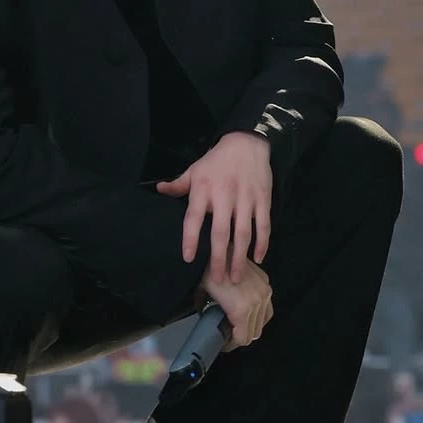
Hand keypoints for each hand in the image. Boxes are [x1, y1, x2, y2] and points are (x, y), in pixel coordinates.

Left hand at [156, 131, 271, 280]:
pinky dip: (262, 243)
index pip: (194, 217)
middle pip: (221, 232)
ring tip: (234, 277)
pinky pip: (263, 225)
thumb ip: (178, 184)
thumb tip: (159, 189)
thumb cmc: (217, 160)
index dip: (191, 238)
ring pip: (243, 233)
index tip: (188, 258)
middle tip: (216, 279)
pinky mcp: (262, 200)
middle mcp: (224, 195)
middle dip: (218, 258)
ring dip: (240, 257)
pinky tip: (257, 258)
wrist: (247, 142)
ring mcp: (245, 199)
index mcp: (203, 189)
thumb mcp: (195, 169)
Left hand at [199, 242, 272, 352]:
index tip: (223, 344)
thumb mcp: (202, 296)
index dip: (231, 345)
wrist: (221, 249)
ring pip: (262, 322)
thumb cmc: (209, 273)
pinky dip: (260, 315)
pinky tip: (250, 315)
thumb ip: (206, 314)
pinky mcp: (266, 284)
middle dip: (240, 337)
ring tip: (238, 325)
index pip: (242, 339)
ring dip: (251, 327)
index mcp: (241, 311)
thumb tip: (207, 322)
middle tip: (229, 335)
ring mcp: (264, 294)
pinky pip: (268, 308)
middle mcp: (257, 304)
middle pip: (253, 333)